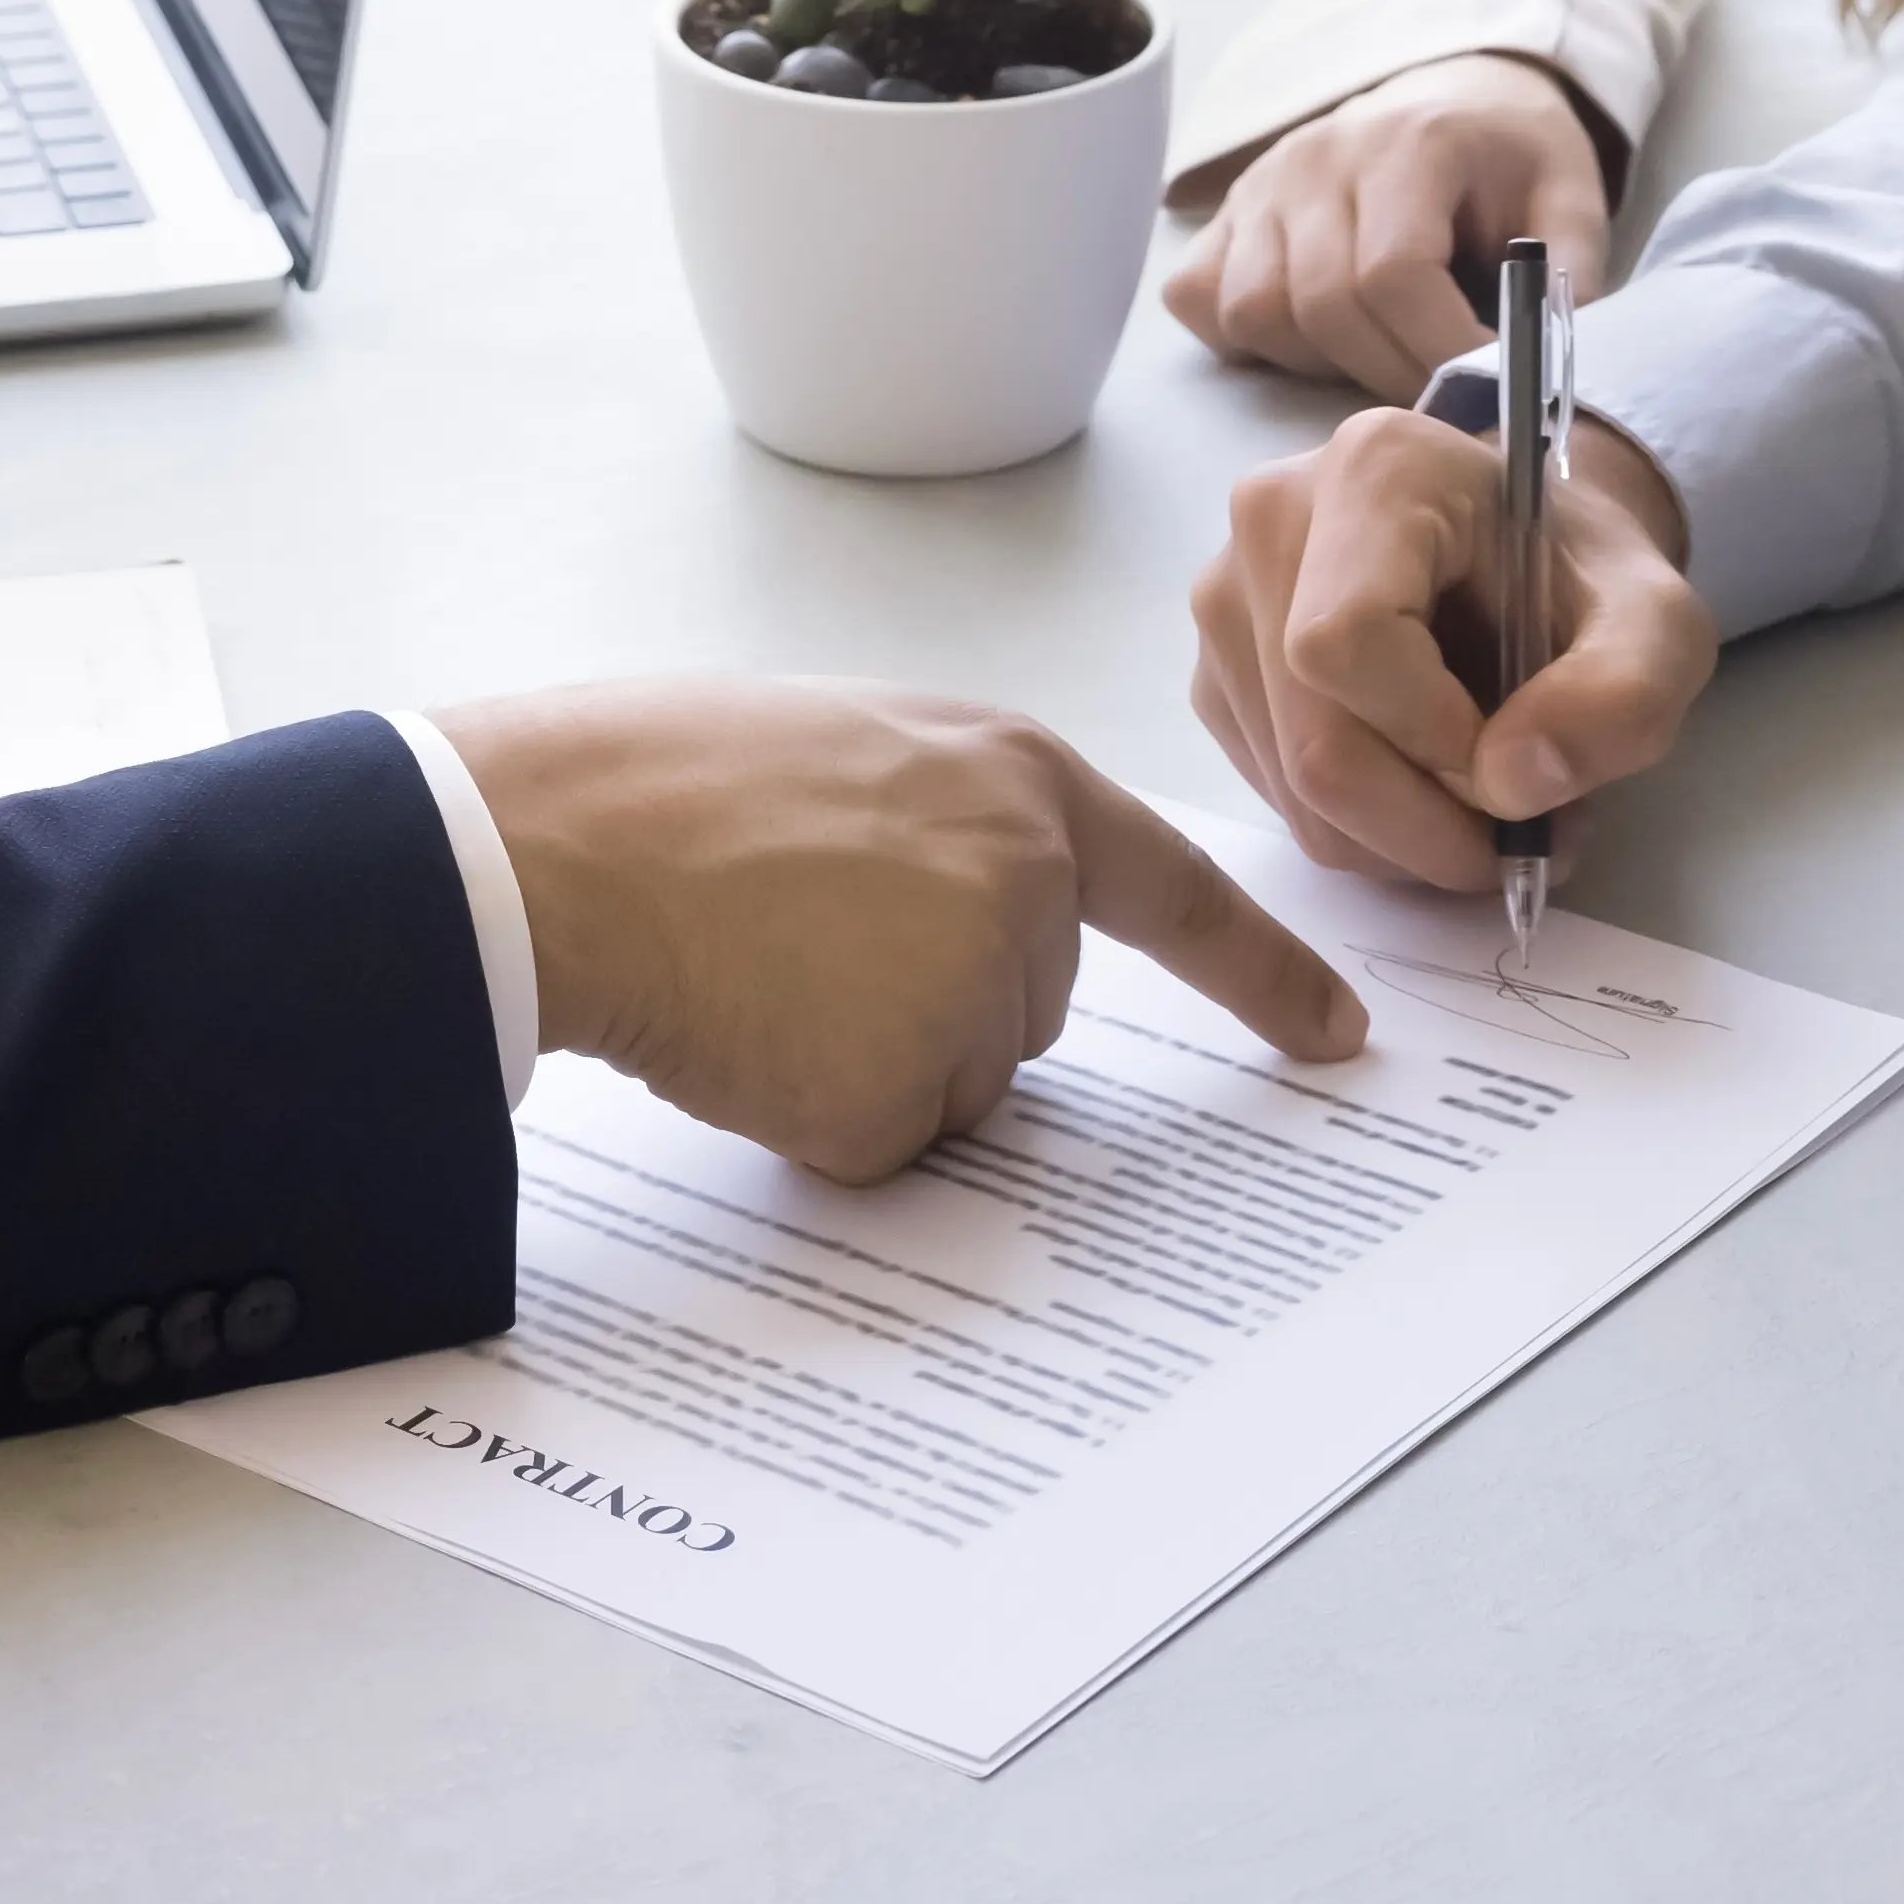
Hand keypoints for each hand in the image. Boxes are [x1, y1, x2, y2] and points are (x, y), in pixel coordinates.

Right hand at [440, 679, 1367, 1179]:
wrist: (562, 843)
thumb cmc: (676, 788)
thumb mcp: (858, 759)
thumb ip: (958, 834)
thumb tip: (979, 941)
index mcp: (1019, 781)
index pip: (1183, 894)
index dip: (1267, 973)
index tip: (1341, 1036)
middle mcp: (1026, 880)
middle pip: (1031, 1009)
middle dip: (931, 1002)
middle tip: (797, 936)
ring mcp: (972, 989)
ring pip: (954, 1082)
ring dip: (866, 1058)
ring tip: (759, 967)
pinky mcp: (900, 1091)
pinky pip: (880, 1144)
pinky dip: (812, 1116)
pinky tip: (746, 1032)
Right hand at [1163, 51, 1613, 401]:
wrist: (1458, 93)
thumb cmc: (1513, 157)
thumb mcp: (1570, 200)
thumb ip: (1565, 282)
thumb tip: (1541, 376)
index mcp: (1411, 142)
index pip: (1394, 273)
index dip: (1439, 351)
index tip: (1489, 391)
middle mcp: (1318, 156)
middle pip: (1323, 304)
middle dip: (1390, 373)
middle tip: (1444, 396)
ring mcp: (1261, 184)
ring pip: (1255, 312)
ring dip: (1320, 361)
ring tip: (1384, 354)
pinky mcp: (1226, 213)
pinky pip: (1202, 299)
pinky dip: (1247, 337)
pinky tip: (1315, 335)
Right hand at [1182, 403, 1718, 887]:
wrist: (1525, 557)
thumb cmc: (1583, 579)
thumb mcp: (1659, 625)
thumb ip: (1624, 695)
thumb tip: (1511, 783)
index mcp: (1374, 472)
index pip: (1347, 646)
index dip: (1436, 739)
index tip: (1519, 750)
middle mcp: (1267, 520)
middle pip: (1317, 746)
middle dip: (1434, 826)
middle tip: (1525, 830)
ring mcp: (1224, 600)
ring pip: (1294, 793)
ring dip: (1407, 842)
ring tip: (1490, 803)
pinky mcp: (1216, 672)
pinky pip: (1277, 798)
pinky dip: (1364, 831)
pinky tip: (1426, 787)